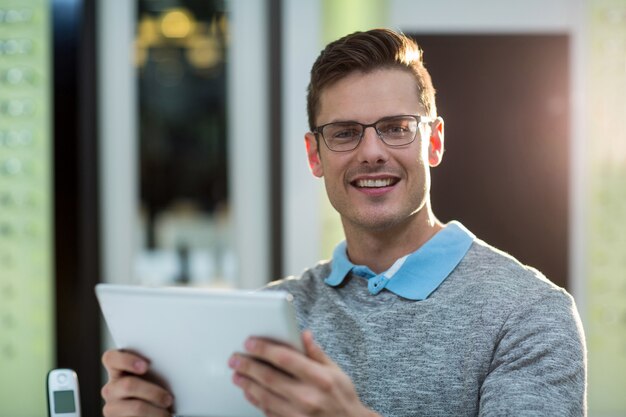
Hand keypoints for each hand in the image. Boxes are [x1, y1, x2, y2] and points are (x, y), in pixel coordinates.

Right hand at [101, 349, 173, 416]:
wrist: (152, 413)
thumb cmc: (154, 393)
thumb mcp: (152, 378)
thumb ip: (153, 368)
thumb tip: (172, 362)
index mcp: (118, 371)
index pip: (111, 358)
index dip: (126, 360)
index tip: (146, 366)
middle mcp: (111, 388)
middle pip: (128, 385)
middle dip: (153, 392)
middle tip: (168, 399)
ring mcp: (112, 406)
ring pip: (136, 406)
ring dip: (156, 410)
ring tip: (166, 413)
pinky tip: (160, 416)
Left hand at [228, 330, 380, 416]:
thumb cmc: (343, 398)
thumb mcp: (337, 372)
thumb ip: (317, 353)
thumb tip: (304, 335)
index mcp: (320, 378)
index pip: (286, 359)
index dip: (265, 349)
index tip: (250, 342)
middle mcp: (308, 397)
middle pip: (269, 377)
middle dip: (248, 365)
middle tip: (235, 358)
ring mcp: (298, 414)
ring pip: (264, 396)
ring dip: (247, 383)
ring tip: (237, 373)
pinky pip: (267, 411)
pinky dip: (255, 400)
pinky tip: (249, 391)